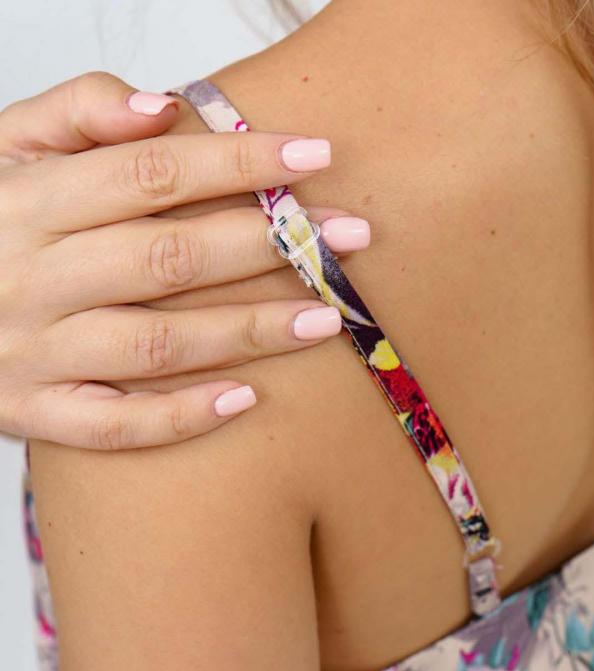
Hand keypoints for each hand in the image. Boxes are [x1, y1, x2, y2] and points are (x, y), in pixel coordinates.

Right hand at [0, 72, 369, 448]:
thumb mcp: (4, 147)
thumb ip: (77, 112)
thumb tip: (165, 109)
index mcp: (30, 203)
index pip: (153, 174)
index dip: (239, 162)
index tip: (315, 153)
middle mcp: (35, 280)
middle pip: (169, 258)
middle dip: (268, 245)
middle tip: (349, 237)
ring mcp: (35, 355)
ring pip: (157, 346)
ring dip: (247, 332)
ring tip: (326, 318)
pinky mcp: (35, 414)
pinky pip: (114, 427)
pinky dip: (179, 418)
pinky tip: (246, 400)